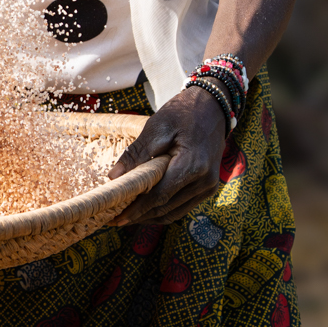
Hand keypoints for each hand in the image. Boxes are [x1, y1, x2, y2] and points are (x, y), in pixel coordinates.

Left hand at [107, 87, 226, 226]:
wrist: (214, 106)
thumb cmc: (184, 113)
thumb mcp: (157, 127)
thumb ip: (137, 153)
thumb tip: (114, 177)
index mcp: (193, 165)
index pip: (160, 196)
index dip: (137, 209)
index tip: (117, 217)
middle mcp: (205, 181)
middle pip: (167, 208)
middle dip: (141, 216)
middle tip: (116, 220)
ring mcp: (209, 186)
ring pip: (175, 212)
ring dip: (151, 217)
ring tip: (128, 217)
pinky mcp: (209, 187)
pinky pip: (183, 206)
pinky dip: (164, 210)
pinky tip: (146, 209)